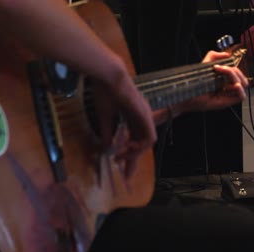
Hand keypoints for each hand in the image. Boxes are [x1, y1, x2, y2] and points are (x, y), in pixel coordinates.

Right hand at [92, 58, 156, 179]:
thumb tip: (106, 147)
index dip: (129, 155)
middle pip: (142, 144)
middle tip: (126, 174)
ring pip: (147, 142)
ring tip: (122, 158)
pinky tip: (128, 149)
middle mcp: (141, 117)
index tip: (123, 169)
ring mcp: (145, 116)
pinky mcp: (145, 115)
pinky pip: (149, 137)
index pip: (134, 140)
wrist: (108, 76)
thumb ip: (107, 133)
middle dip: (134, 160)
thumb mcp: (104, 117)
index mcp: (132, 117)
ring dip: (135, 154)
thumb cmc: (104, 92)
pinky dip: (140, 147)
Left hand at [175, 51, 247, 112]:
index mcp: (224, 79)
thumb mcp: (204, 64)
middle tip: (220, 70)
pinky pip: (241, 97)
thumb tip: (227, 54)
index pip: (237, 72)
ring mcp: (228, 94)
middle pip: (241, 77)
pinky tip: (233, 85)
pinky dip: (240, 89)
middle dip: (234, 71)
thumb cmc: (195, 82)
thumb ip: (214, 55)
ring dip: (234, 76)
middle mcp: (227, 86)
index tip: (217, 65)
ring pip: (242, 84)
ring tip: (221, 76)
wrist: (188, 94)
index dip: (232, 67)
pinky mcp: (227, 102)